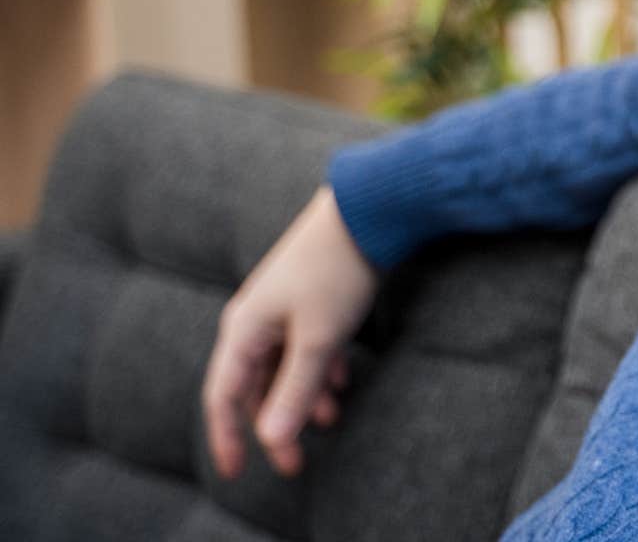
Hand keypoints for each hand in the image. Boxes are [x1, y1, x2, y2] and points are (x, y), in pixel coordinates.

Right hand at [202, 185, 378, 478]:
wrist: (367, 210)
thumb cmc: (337, 272)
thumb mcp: (319, 339)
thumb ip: (295, 389)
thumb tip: (271, 438)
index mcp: (244, 330)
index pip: (224, 396)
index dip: (227, 437)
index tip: (237, 473)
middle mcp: (255, 319)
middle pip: (255, 385)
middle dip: (275, 424)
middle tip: (297, 462)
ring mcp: (282, 307)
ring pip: (284, 366)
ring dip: (303, 397)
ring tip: (331, 420)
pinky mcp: (310, 298)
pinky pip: (305, 346)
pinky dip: (320, 369)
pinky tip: (342, 383)